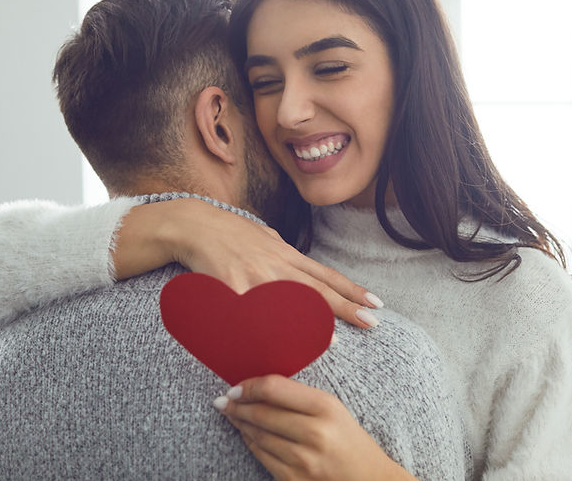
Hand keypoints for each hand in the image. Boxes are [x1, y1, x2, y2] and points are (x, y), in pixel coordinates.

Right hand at [113, 199, 382, 329]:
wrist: (196, 226)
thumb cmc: (231, 233)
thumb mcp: (265, 238)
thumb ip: (284, 253)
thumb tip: (302, 267)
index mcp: (287, 256)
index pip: (326, 276)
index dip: (351, 290)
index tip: (374, 303)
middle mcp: (277, 267)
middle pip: (318, 291)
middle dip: (347, 308)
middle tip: (371, 323)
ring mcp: (256, 278)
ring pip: (289, 305)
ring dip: (310, 326)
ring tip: (331, 342)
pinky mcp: (234, 288)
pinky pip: (252, 315)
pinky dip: (264, 331)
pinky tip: (277, 346)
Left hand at [216, 375, 415, 480]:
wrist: (369, 479)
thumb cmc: (349, 439)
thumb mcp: (333, 408)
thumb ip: (298, 396)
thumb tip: (256, 387)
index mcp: (325, 407)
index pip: (274, 388)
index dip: (249, 386)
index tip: (236, 386)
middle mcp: (314, 433)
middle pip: (261, 413)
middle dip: (237, 405)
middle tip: (224, 400)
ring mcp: (303, 460)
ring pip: (257, 436)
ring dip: (240, 423)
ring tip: (232, 414)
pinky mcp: (294, 480)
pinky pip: (262, 457)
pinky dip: (250, 443)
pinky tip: (247, 434)